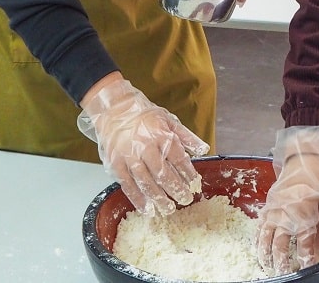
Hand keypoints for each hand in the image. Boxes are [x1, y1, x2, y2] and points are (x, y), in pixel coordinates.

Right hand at [77, 76, 208, 215]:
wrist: (114, 109)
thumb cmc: (143, 115)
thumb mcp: (169, 120)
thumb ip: (186, 137)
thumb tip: (204, 150)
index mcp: (161, 135)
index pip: (179, 159)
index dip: (188, 174)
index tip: (195, 185)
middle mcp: (145, 147)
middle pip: (163, 174)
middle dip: (176, 190)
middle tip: (185, 200)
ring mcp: (129, 157)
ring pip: (146, 183)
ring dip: (158, 198)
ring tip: (168, 209)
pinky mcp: (115, 164)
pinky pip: (128, 185)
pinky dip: (137, 199)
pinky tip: (146, 208)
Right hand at [257, 126, 318, 273]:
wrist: (304, 158)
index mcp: (304, 217)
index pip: (304, 246)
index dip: (306, 260)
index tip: (307, 268)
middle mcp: (286, 216)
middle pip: (280, 245)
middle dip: (281, 262)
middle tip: (283, 272)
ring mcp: (274, 210)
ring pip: (265, 237)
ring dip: (264, 253)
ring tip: (266, 265)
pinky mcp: (268, 204)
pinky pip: (260, 224)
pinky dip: (258, 237)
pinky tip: (257, 245)